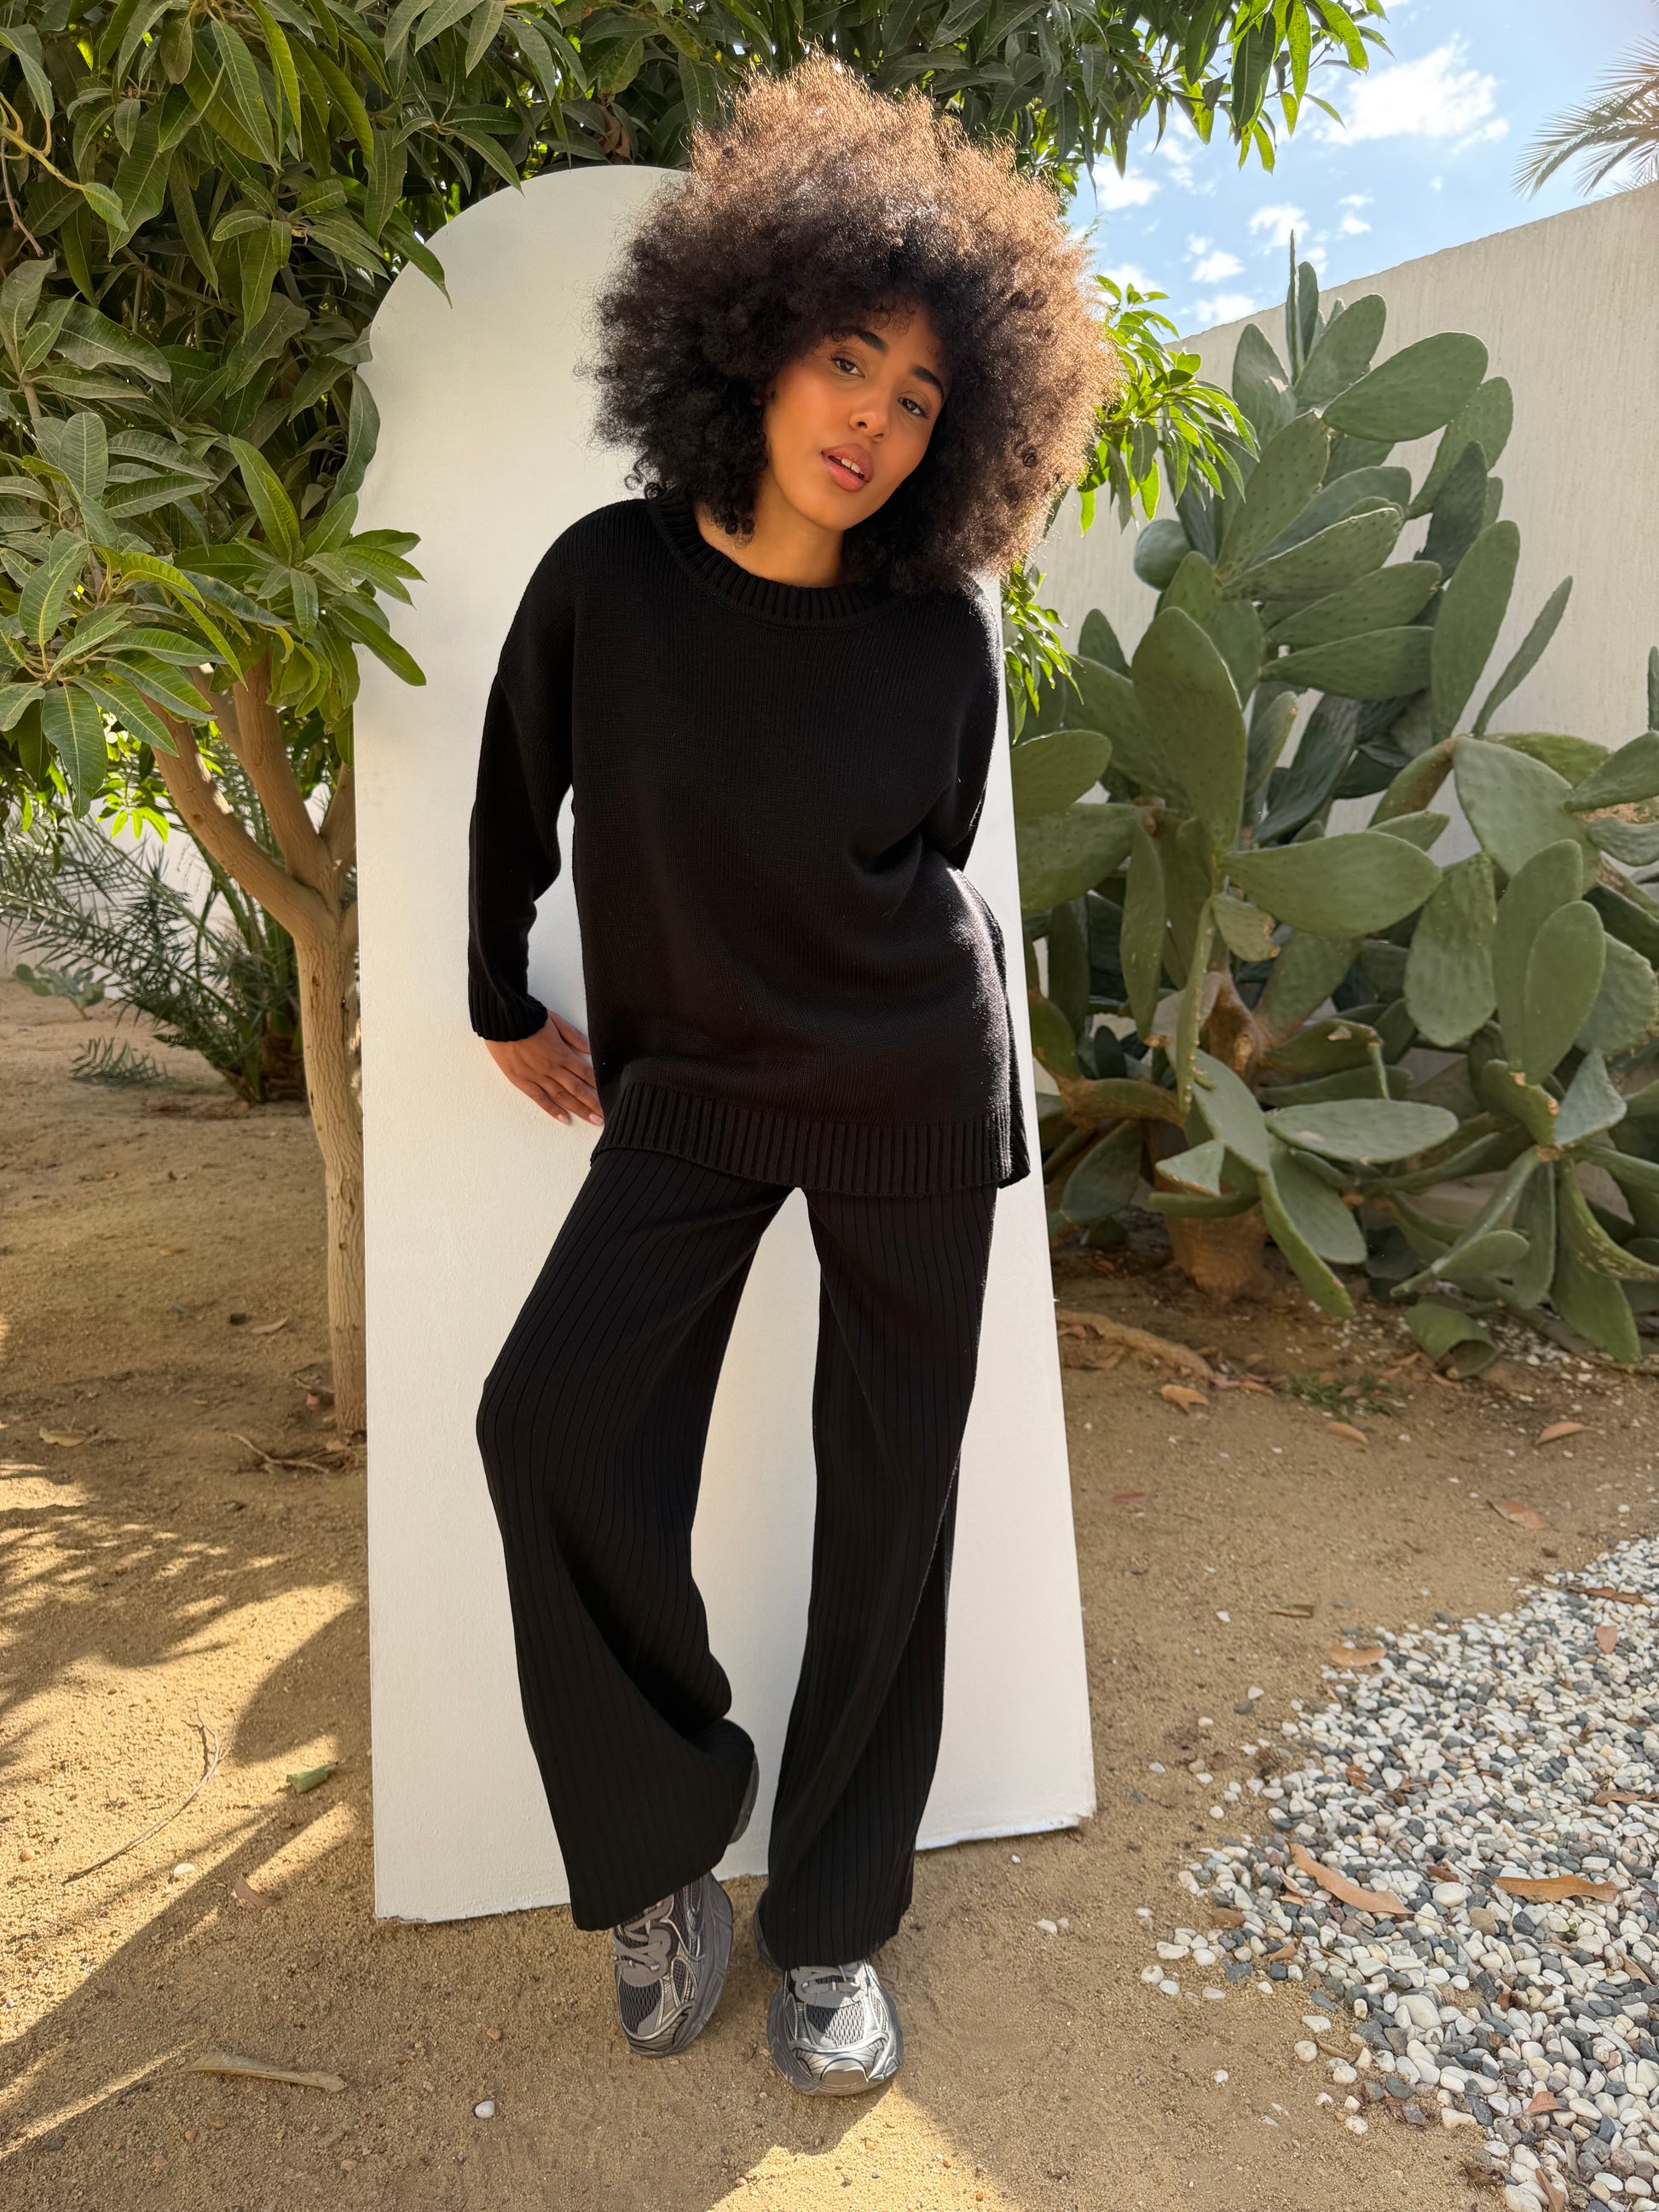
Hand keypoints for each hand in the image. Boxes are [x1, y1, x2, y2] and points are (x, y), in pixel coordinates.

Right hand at [484, 1012, 602, 1125]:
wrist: (501, 1019)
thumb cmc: (528, 1017)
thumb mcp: (556, 1021)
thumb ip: (574, 1036)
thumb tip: (591, 1050)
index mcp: (561, 1053)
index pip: (585, 1073)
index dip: (598, 1085)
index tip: (609, 1096)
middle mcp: (552, 1068)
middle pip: (577, 1089)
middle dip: (593, 1103)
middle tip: (605, 1116)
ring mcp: (536, 1076)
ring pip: (562, 1096)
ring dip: (579, 1109)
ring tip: (593, 1120)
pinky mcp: (521, 1080)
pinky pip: (539, 1098)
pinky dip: (552, 1109)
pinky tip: (564, 1119)